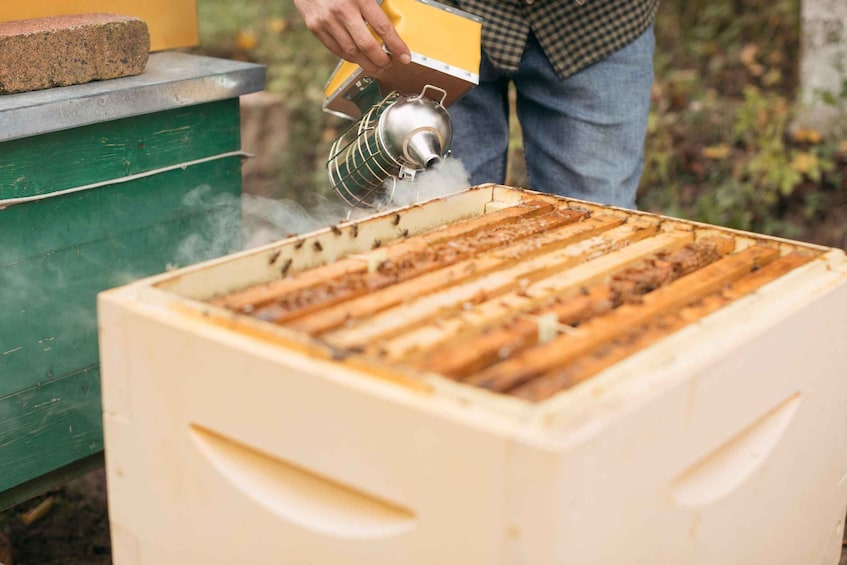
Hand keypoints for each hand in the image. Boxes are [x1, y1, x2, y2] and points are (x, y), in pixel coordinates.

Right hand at [295, 0, 410, 72]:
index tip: (405, 56)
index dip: (396, 46)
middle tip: (389, 64)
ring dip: (367, 63)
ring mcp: (327, 21)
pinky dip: (350, 57)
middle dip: (381, 60)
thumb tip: (390, 24)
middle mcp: (342, 10)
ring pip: (351, 52)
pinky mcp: (315, 27)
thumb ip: (374, 3)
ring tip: (376, 66)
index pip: (382, 27)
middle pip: (367, 45)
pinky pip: (336, 50)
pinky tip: (358, 59)